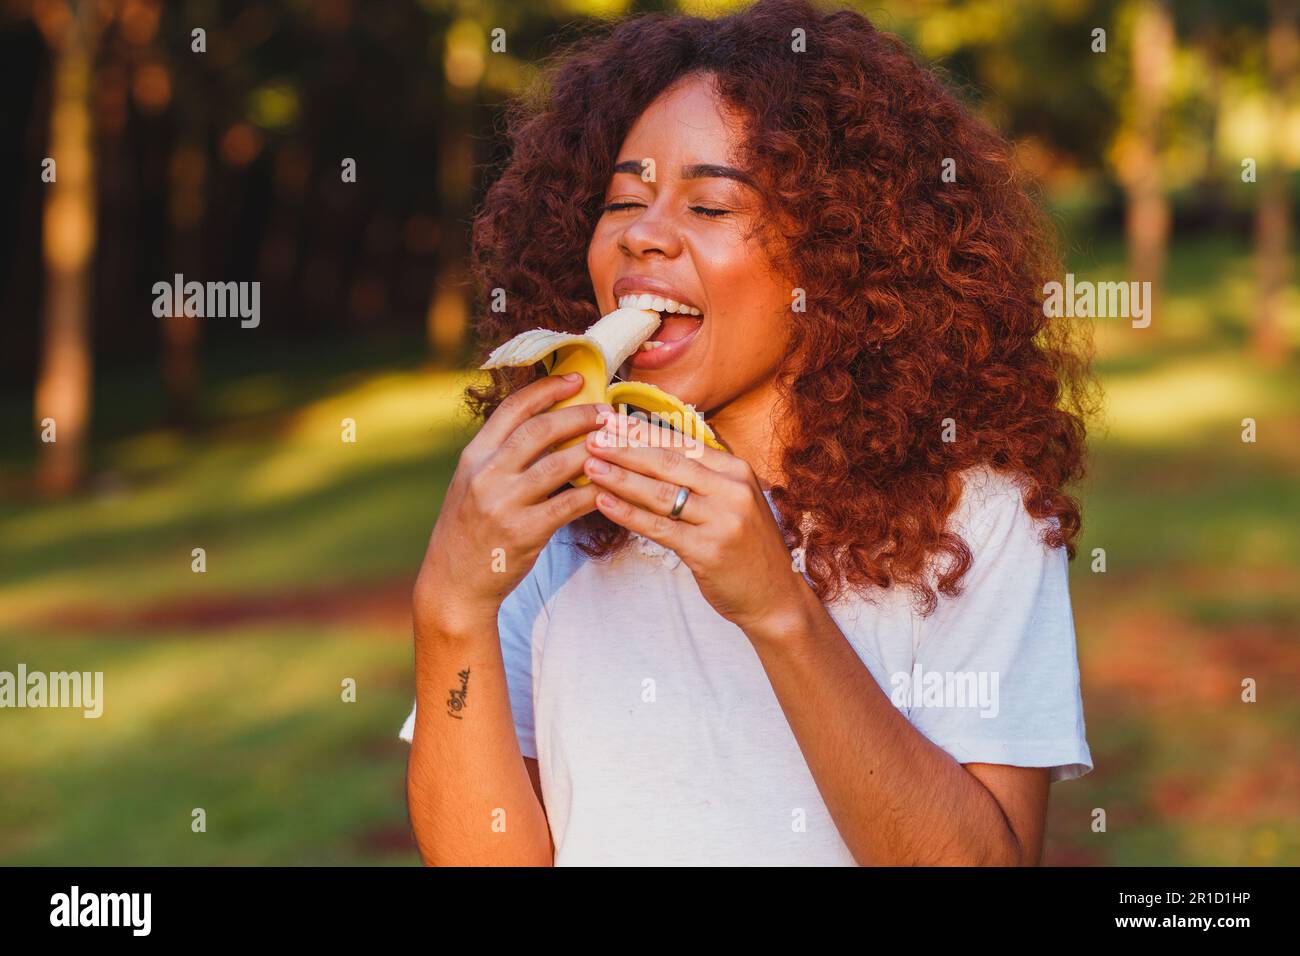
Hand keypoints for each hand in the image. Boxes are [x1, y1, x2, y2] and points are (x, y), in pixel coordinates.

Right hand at [413, 373, 607, 638]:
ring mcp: (504, 503)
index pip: (513, 409)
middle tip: (607, 412)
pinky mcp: (524, 532)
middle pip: (540, 430)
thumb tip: (550, 425)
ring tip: (616, 442)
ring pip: (559, 464)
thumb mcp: (473, 484)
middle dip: (579, 416)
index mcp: (474, 456)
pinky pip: (569, 504)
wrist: (453, 583)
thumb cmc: (471, 531)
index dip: (547, 389)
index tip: (577, 379)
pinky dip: (593, 492)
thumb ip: (503, 456)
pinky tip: (611, 484)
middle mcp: (486, 474)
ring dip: (593, 450)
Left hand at [581, 411, 811, 634]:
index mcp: (737, 470)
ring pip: (661, 493)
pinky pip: (659, 527)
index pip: (681, 443)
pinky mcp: (707, 550)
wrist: (774, 596)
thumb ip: (701, 476)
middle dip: (625, 449)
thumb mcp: (732, 500)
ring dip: (621, 478)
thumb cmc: (744, 546)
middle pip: (668, 462)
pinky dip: (627, 514)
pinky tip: (604, 502)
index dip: (642, 432)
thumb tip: (649, 448)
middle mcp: (732, 489)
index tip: (609, 423)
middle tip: (591, 439)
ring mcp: (722, 520)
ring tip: (590, 466)